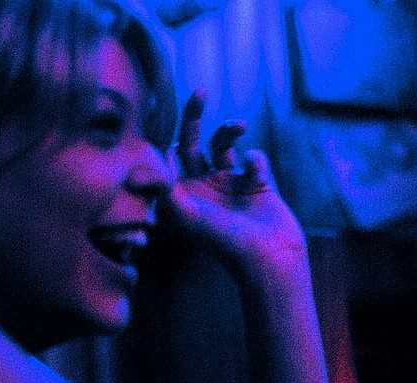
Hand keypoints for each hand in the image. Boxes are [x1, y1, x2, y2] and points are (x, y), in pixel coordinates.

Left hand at [163, 90, 307, 275]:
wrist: (268, 258)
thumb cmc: (223, 240)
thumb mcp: (185, 214)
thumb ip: (165, 186)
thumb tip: (148, 160)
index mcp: (182, 194)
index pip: (168, 156)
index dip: (167, 134)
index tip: (168, 114)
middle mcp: (202, 186)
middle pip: (192, 142)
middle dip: (194, 117)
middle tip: (199, 91)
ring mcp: (229, 184)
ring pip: (223, 145)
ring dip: (228, 131)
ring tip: (238, 126)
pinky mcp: (256, 183)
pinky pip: (254, 158)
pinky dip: (256, 160)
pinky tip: (256, 175)